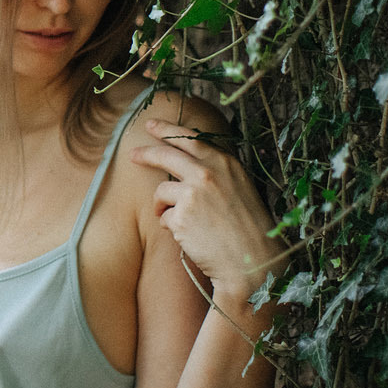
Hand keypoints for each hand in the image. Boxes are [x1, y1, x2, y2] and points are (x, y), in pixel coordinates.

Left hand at [128, 117, 285, 299]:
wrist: (254, 262)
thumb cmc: (247, 228)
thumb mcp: (239, 188)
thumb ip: (215, 172)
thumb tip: (184, 160)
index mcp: (226, 164)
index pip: (190, 139)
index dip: (168, 130)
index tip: (151, 125)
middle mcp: (208, 173)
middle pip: (165, 155)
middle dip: (145, 153)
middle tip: (132, 154)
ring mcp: (193, 194)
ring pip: (161, 191)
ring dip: (163, 206)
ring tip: (185, 223)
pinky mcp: (181, 217)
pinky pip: (163, 218)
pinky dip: (172, 228)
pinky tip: (192, 237)